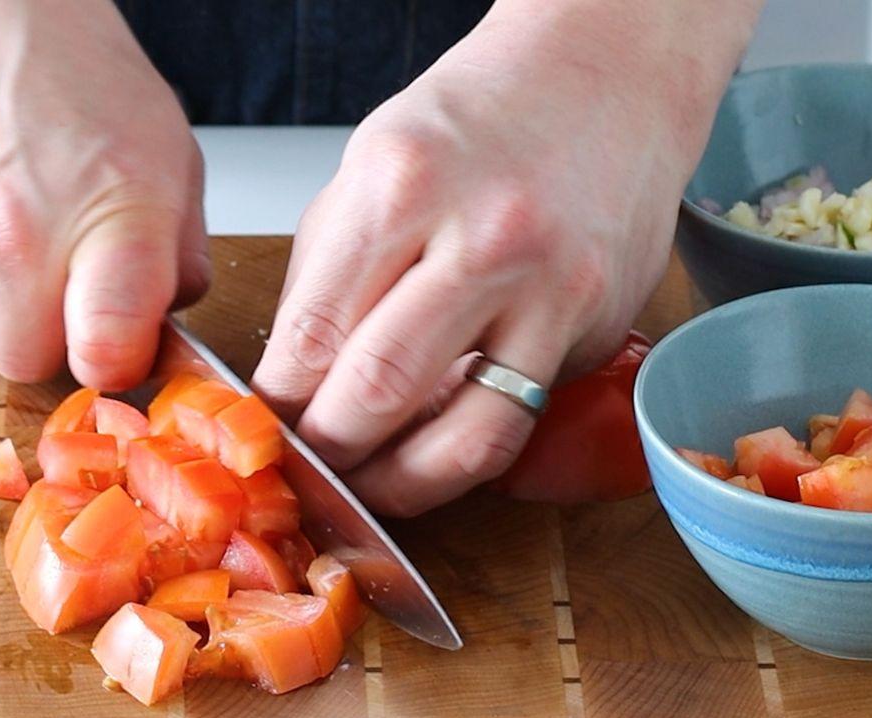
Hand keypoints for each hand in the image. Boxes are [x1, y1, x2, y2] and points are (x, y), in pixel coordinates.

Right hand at [0, 0, 207, 388]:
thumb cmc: (71, 72)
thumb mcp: (168, 155)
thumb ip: (177, 257)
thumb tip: (158, 330)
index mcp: (111, 213)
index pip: (108, 348)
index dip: (115, 364)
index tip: (116, 347)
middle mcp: (17, 229)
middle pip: (27, 361)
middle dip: (46, 334)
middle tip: (57, 275)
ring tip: (4, 227)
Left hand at [255, 0, 758, 514]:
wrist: (606, 76)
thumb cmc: (483, 120)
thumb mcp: (373, 167)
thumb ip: (331, 275)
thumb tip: (292, 380)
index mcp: (400, 185)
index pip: (310, 337)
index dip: (276, 408)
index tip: (265, 433)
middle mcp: (480, 237)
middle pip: (377, 394)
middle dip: (330, 456)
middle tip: (310, 471)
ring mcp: (550, 287)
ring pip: (465, 435)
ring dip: (404, 484)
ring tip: (373, 488)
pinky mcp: (596, 325)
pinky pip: (521, 418)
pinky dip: (469, 451)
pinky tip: (438, 450)